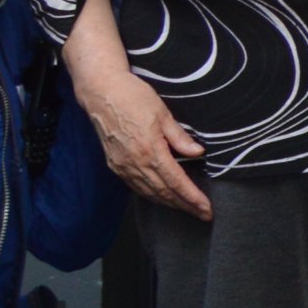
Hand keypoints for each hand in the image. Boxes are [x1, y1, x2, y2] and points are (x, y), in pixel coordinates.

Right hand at [66, 38, 212, 222]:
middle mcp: (134, 164)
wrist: (101, 93)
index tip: (207, 209)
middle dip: (185, 206)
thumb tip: (198, 153)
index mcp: (149, 151)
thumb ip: (179, 137)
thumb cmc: (133, 97)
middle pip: (163, 193)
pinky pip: (136, 187)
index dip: (192, 198)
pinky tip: (162, 197)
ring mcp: (122, 166)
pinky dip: (151, 195)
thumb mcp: (162, 114)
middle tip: (203, 215)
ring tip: (187, 209)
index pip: (176, 183)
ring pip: (149, 193)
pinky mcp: (115, 165)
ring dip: (169, 204)